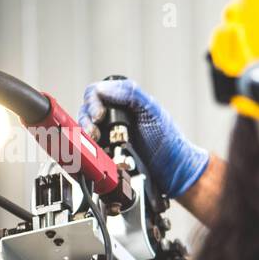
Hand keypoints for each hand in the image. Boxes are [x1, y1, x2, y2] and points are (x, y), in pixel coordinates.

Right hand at [78, 78, 209, 198]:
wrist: (174, 171)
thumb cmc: (169, 141)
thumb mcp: (153, 112)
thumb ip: (131, 94)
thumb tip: (104, 88)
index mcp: (123, 102)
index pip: (95, 93)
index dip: (92, 103)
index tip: (99, 116)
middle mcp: (113, 117)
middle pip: (85, 111)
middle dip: (86, 121)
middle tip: (95, 133)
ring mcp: (109, 135)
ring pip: (84, 129)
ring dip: (86, 135)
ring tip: (96, 142)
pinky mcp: (107, 153)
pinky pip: (90, 149)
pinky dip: (90, 150)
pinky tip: (98, 153)